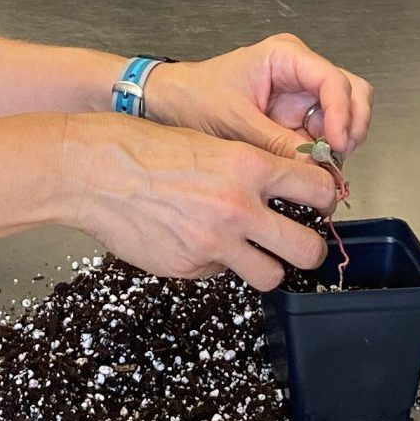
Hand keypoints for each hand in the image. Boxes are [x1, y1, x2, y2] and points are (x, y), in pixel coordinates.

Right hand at [63, 114, 340, 291]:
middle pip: (307, 249)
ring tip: (251, 253)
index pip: (318, 189)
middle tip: (299, 243)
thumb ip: (249, 171)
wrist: (94, 171)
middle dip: (309, 249)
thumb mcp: (210, 143)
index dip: (325, 198)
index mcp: (248, 167)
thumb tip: (281, 194)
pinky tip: (192, 240)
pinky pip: (219, 274)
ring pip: (271, 276)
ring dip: (266, 266)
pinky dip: (213, 263)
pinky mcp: (188, 268)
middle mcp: (238, 209)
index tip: (320, 203)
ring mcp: (213, 244)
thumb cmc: (144, 148)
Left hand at [141, 35, 372, 164]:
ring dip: (340, 141)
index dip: (343, 113)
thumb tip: (313, 171)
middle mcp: (300, 71)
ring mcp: (301, 94)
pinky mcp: (296, 117)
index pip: (333, 80)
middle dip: (351, 124)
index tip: (337, 144)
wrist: (170, 102)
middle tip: (338, 156)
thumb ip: (275, 144)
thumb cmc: (195, 97)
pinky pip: (324, 133)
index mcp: (286, 57)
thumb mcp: (234, 121)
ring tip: (323, 165)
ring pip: (345, 113)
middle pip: (351, 91)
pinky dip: (325, 152)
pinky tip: (313, 168)